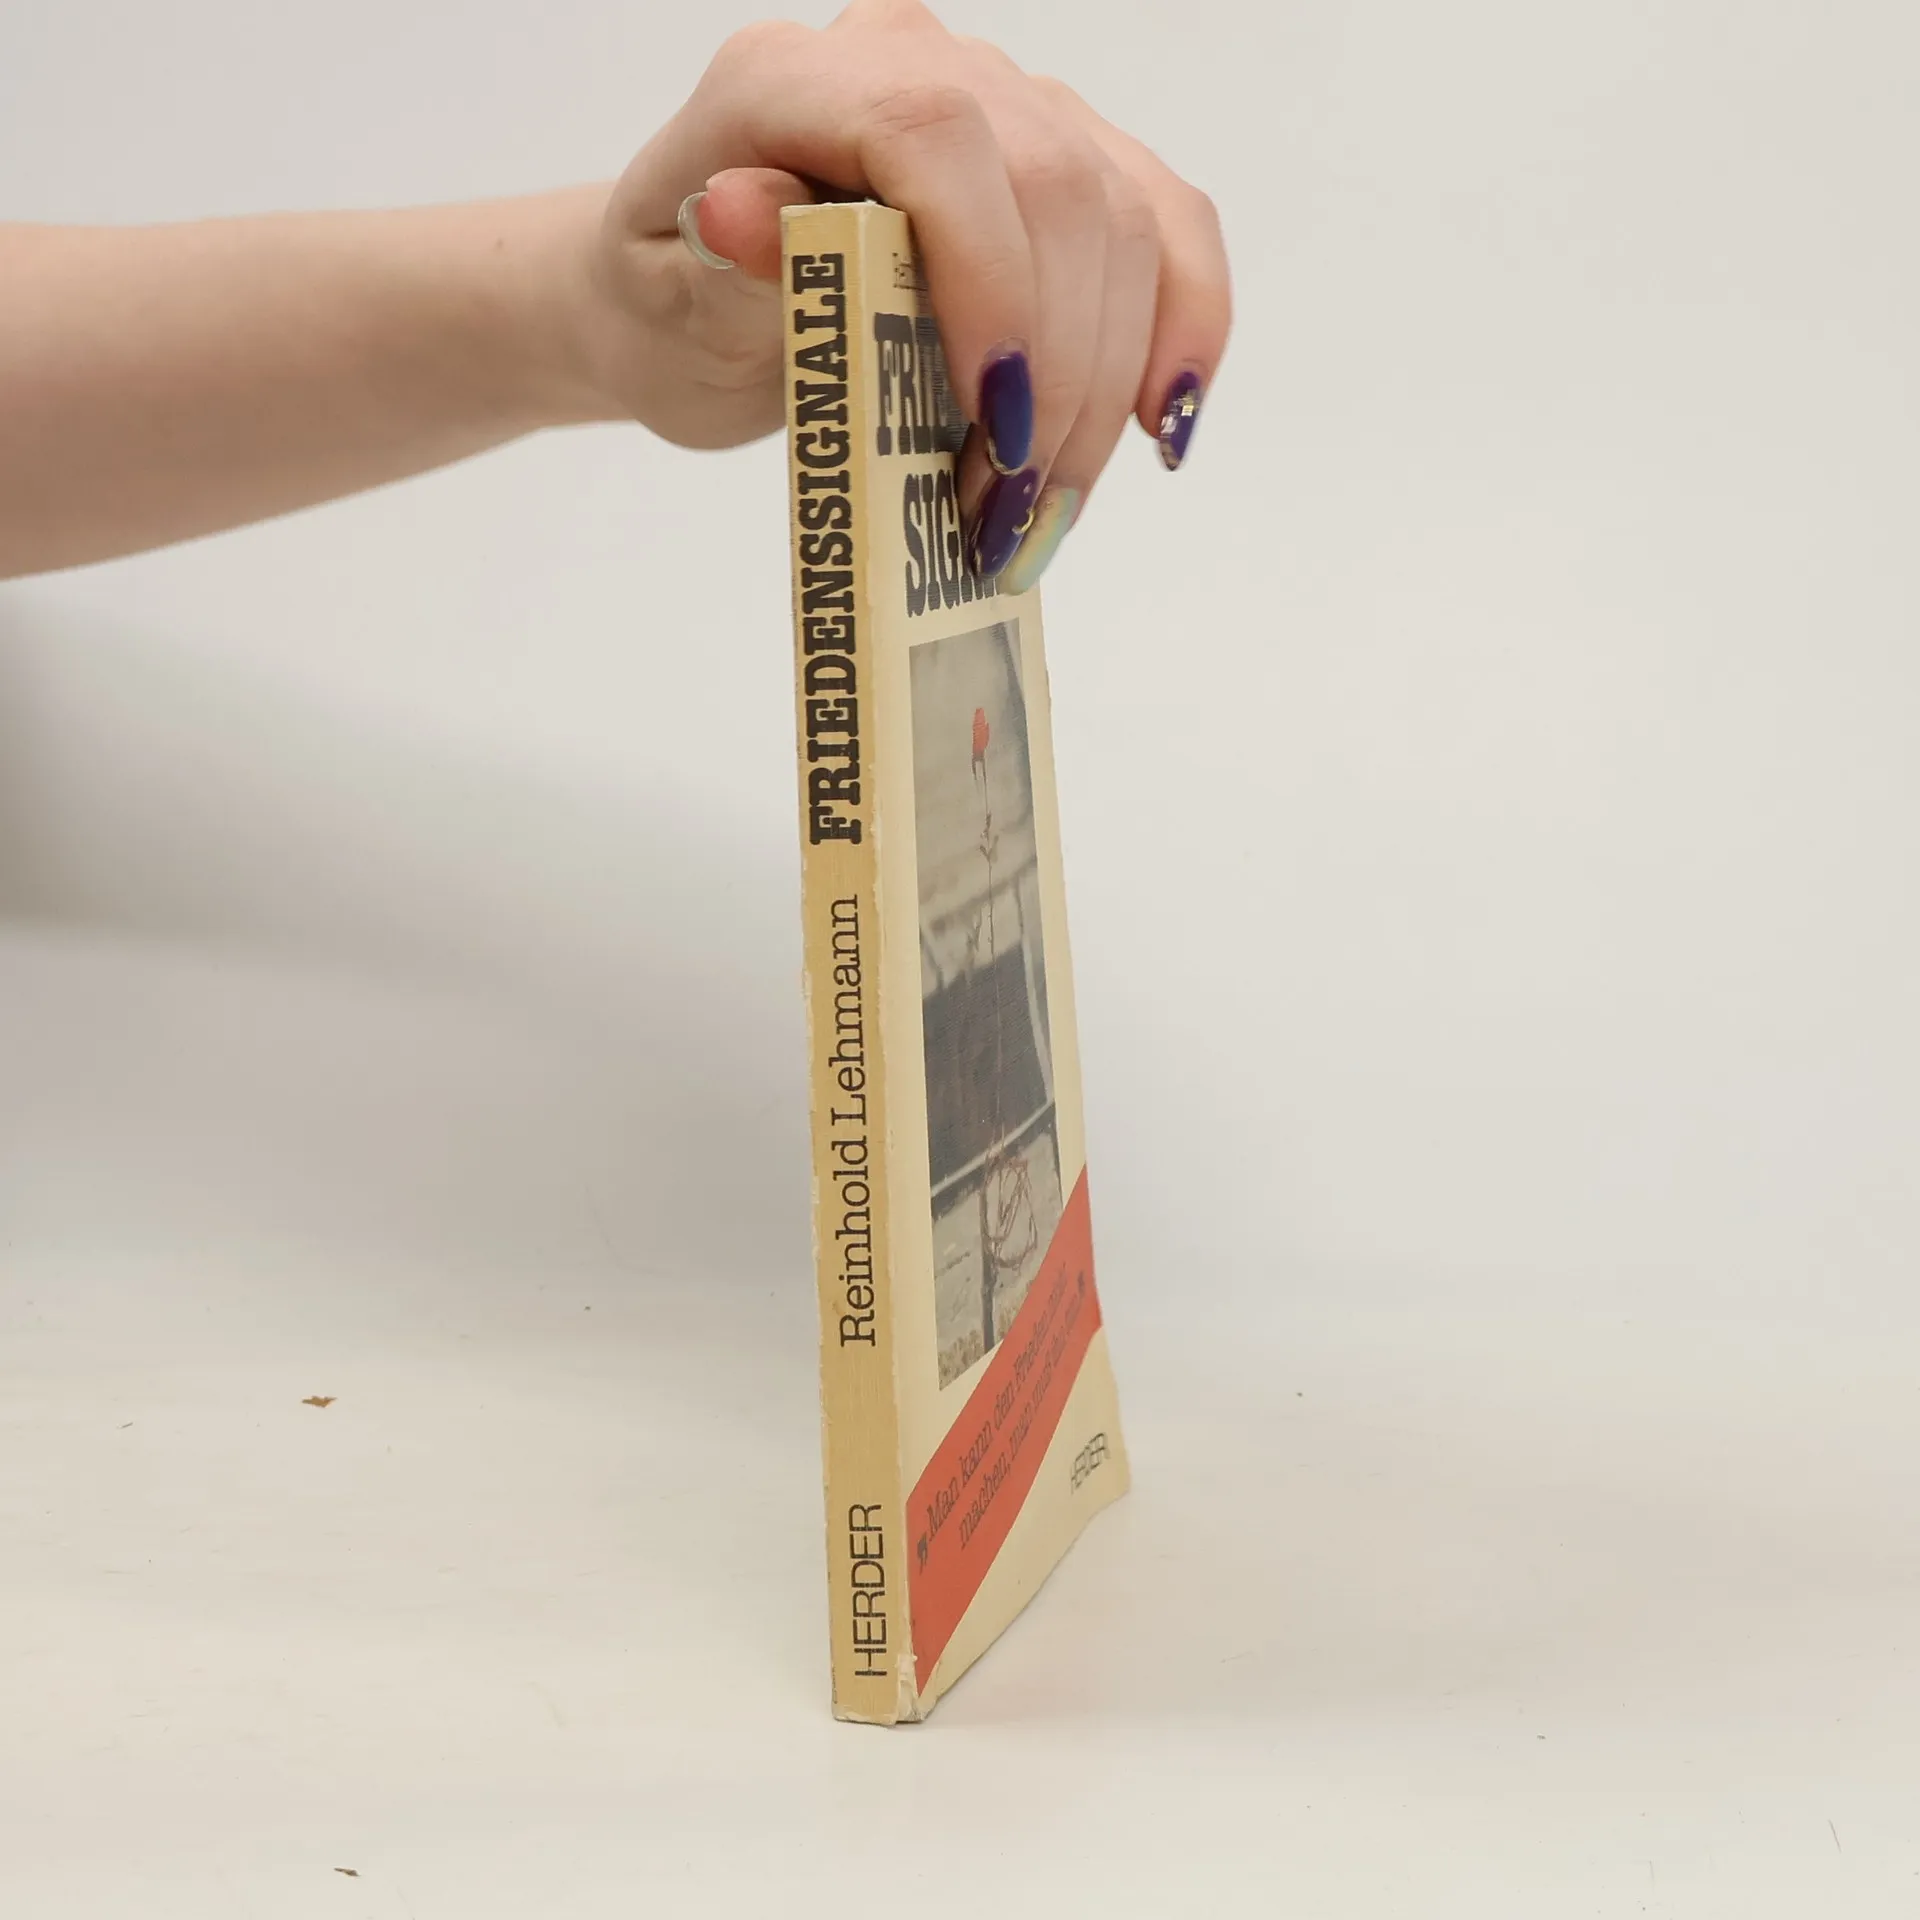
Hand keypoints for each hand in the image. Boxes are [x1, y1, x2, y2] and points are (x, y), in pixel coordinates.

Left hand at [580, 0, 1230, 589]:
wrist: (693, 299)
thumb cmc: (674, 305)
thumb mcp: (667, 302)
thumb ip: (720, 262)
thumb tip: (741, 214)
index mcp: (796, 79)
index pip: (933, 137)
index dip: (991, 279)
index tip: (993, 424)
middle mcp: (918, 63)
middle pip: (1057, 190)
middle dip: (1057, 377)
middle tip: (1008, 519)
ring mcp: (1007, 107)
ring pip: (1127, 221)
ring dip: (1109, 389)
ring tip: (1046, 510)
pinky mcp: (1067, 167)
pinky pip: (1166, 227)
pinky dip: (1184, 328)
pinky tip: (1159, 423)